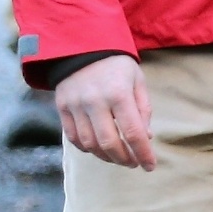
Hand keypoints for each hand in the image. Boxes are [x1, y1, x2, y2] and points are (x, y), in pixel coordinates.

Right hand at [55, 54, 156, 168]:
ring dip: (106, 157)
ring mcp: (76, 105)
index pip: (133, 133)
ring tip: (118, 157)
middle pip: (109, 143)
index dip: (143, 154)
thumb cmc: (116, 65)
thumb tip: (146, 138)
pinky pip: (73, 137)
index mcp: (119, 93)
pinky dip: (87, 148)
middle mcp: (95, 101)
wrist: (81, 45)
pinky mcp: (62, 107)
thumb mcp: (137, 81)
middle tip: (133, 163)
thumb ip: (143, 110)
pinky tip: (98, 148)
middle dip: (124, 159)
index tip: (150, 166)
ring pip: (90, 144)